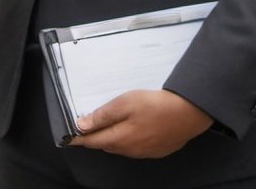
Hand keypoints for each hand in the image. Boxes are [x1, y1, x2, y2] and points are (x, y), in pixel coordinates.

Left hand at [70, 89, 212, 158]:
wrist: (187, 113)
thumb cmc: (155, 105)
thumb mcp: (124, 104)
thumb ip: (102, 116)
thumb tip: (82, 125)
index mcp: (121, 139)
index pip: (93, 141)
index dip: (80, 138)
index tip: (68, 137)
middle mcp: (131, 150)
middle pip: (106, 145)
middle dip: (94, 138)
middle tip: (84, 128)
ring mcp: (145, 152)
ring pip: (120, 147)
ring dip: (110, 139)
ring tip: (102, 128)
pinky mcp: (156, 150)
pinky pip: (134, 147)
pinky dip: (125, 140)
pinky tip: (127, 130)